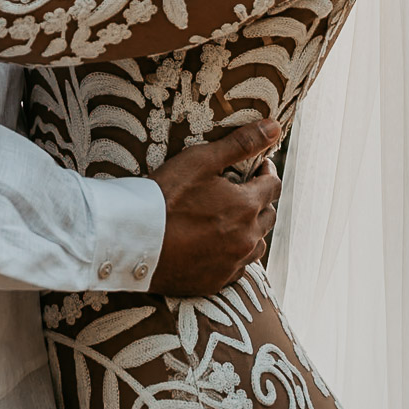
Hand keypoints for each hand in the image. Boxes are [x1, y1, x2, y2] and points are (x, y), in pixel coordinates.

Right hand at [149, 120, 281, 295]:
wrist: (134, 241)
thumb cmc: (166, 195)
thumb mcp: (201, 160)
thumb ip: (241, 143)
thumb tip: (274, 126)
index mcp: (246, 206)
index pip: (273, 185)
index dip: (267, 171)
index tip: (257, 165)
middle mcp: (246, 239)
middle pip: (269, 216)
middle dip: (261, 199)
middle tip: (242, 189)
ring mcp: (232, 263)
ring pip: (258, 245)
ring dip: (252, 229)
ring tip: (233, 217)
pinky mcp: (216, 282)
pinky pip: (239, 267)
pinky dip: (235, 253)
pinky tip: (219, 244)